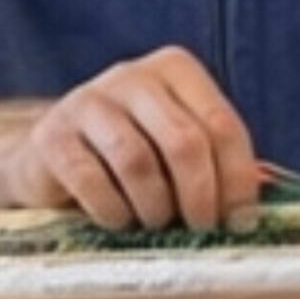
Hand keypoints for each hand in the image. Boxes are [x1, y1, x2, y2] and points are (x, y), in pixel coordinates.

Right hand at [0, 49, 260, 229]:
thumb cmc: (136, 154)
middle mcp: (132, 76)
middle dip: (201, 194)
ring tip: (158, 225)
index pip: (221, 123)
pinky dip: (113, 210)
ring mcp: (86, 101)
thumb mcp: (178, 146)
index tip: (242, 221)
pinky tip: (120, 221)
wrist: (53, 158)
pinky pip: (91, 180)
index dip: (238, 177)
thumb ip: (216, 162)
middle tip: (203, 229)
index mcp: (176, 69)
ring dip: (156, 205)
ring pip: (137, 161)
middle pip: (184, 141)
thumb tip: (249, 212)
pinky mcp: (50, 135)